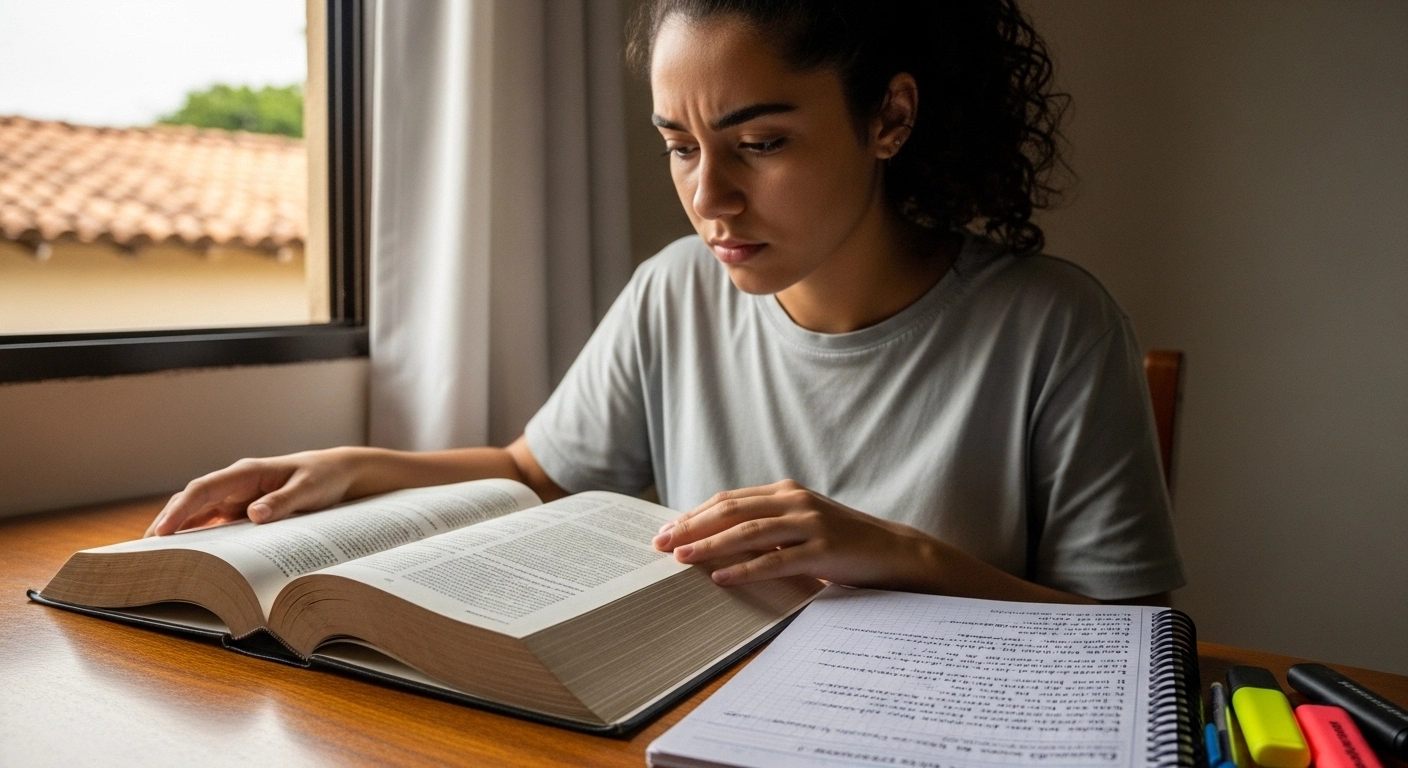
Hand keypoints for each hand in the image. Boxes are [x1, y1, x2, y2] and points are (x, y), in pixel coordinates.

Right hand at [144, 448, 361, 536]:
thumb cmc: (323, 476)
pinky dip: (200, 536)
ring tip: (159, 558)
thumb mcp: (309, 488)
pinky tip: (190, 555)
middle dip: (168, 522)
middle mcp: (236, 483)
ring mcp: (238, 497)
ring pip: (199, 513)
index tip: (162, 531)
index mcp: (247, 472)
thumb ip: (283, 501)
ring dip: (180, 532)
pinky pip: (215, 523)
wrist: (338, 473)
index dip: (180, 510)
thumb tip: (255, 514)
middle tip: (147, 552)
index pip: (203, 489)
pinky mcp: (243, 510)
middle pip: (192, 501)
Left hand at [651, 479, 940, 590]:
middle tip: (660, 542)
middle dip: (692, 526)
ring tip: (681, 557)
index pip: (729, 499)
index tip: (666, 529)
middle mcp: (795, 501)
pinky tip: (722, 576)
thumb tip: (716, 539)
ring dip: (711, 545)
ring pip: (749, 532)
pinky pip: (777, 560)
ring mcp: (811, 524)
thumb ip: (767, 526)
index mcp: (786, 492)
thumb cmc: (841, 542)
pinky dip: (745, 568)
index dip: (695, 514)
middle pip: (732, 510)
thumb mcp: (801, 525)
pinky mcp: (824, 550)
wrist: (893, 553)